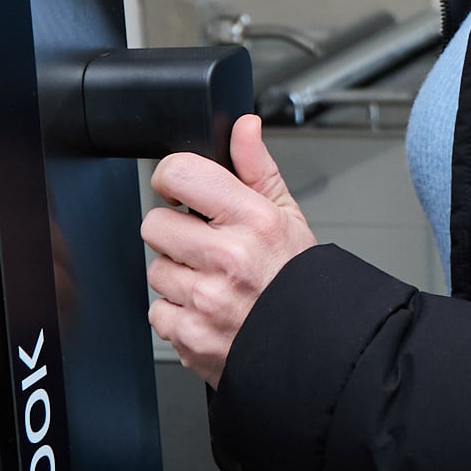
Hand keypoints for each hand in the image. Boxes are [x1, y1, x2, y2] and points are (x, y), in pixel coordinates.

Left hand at [144, 116, 315, 388]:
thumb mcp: (287, 215)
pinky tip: (208, 309)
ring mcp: (206, 299)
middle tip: (205, 247)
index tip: (180, 191)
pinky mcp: (190, 334)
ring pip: (155, 270)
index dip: (172, 180)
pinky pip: (158, 311)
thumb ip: (257, 167)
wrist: (315, 344)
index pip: (178, 174)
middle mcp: (227, 258)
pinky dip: (178, 313)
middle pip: (154, 225)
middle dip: (175, 234)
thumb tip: (243, 127)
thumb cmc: (299, 281)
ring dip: (178, 276)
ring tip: (213, 283)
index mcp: (252, 220)